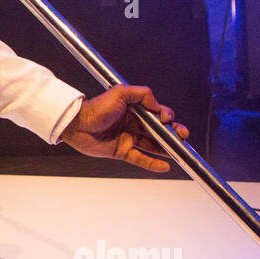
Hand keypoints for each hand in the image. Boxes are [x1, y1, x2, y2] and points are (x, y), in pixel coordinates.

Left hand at [59, 85, 188, 172]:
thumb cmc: (96, 107)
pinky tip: (165, 166)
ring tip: (180, 152)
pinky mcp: (122, 152)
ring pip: (153, 146)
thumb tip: (158, 106)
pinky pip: (141, 159)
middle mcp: (134, 124)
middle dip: (174, 133)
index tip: (167, 119)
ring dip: (168, 149)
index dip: (167, 117)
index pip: (158, 114)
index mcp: (136, 110)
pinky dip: (153, 164)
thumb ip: (142, 94)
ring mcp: (129, 139)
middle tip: (182, 136)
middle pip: (160, 131)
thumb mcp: (120, 92)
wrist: (77, 124)